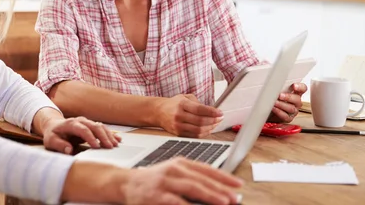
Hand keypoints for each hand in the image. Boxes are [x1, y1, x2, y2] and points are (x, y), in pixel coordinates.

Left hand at [32, 108, 120, 153]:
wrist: (54, 125)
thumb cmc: (52, 134)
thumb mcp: (50, 141)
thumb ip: (59, 145)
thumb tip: (69, 150)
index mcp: (70, 124)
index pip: (83, 129)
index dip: (90, 137)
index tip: (96, 146)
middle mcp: (80, 121)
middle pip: (94, 126)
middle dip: (103, 136)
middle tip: (110, 147)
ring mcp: (86, 122)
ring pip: (100, 126)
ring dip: (108, 135)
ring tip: (115, 145)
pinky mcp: (90, 126)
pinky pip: (102, 128)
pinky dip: (110, 134)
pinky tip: (117, 139)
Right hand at [124, 157, 242, 204]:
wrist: (125, 183)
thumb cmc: (153, 180)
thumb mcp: (173, 173)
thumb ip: (192, 179)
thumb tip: (217, 190)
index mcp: (180, 163)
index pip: (206, 169)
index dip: (224, 177)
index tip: (238, 185)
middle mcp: (174, 169)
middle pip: (202, 179)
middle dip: (221, 189)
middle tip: (235, 197)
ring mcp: (165, 181)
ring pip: (192, 188)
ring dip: (210, 195)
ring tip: (223, 202)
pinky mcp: (156, 195)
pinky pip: (175, 201)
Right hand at [155, 94, 222, 137]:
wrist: (158, 112)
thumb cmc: (174, 104)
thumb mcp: (185, 98)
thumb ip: (198, 103)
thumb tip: (212, 111)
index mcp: (181, 104)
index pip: (200, 109)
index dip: (212, 112)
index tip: (220, 113)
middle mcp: (179, 115)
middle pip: (200, 121)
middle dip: (213, 120)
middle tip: (220, 118)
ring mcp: (178, 125)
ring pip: (198, 130)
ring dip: (210, 128)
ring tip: (215, 124)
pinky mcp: (178, 133)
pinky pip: (194, 135)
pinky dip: (203, 133)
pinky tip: (208, 128)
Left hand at [269, 83, 306, 122]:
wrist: (269, 112)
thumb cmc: (275, 99)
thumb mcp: (278, 91)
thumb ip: (280, 87)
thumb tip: (274, 82)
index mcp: (296, 93)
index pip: (303, 89)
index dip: (300, 87)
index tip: (294, 86)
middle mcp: (296, 102)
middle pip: (297, 99)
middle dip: (288, 97)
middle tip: (280, 95)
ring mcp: (293, 111)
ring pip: (291, 108)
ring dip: (282, 104)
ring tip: (274, 102)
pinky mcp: (288, 118)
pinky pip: (285, 116)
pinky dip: (279, 112)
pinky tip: (274, 108)